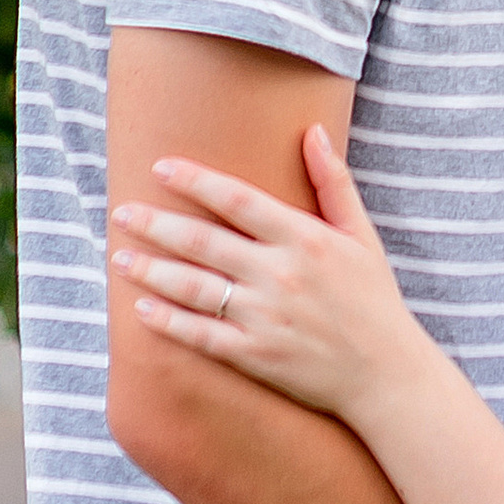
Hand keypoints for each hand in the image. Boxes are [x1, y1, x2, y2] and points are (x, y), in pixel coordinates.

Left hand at [113, 124, 414, 423]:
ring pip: (193, 288)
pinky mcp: (254, 356)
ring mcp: (264, 318)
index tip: (159, 166)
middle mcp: (280, 274)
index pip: (238, 199)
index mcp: (305, 237)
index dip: (195, 181)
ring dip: (150, 270)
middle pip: (203, 241)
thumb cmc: (374, 299)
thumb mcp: (361, 235)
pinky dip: (167, 321)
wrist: (386, 374)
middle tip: (120, 211)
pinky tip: (141, 307)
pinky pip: (200, 335)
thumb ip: (334, 182)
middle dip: (155, 224)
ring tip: (118, 257)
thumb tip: (312, 129)